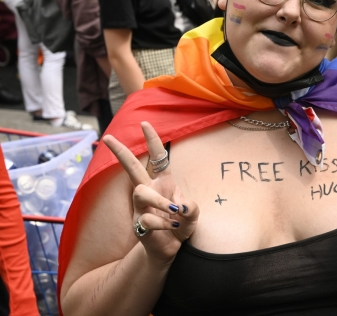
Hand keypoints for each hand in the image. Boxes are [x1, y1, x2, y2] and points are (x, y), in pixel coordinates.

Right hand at [103, 122, 199, 262]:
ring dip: (160, 202)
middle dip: (121, 152)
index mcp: (163, 182)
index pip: (158, 157)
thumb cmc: (181, 224)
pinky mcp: (138, 224)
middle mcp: (149, 190)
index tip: (144, 123)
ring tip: (175, 213)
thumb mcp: (194, 214)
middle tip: (108, 137)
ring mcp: (141, 207)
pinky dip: (163, 224)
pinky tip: (171, 229)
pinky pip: (147, 219)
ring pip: (140, 192)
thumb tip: (183, 206)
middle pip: (132, 167)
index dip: (152, 140)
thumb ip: (192, 208)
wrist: (172, 249)